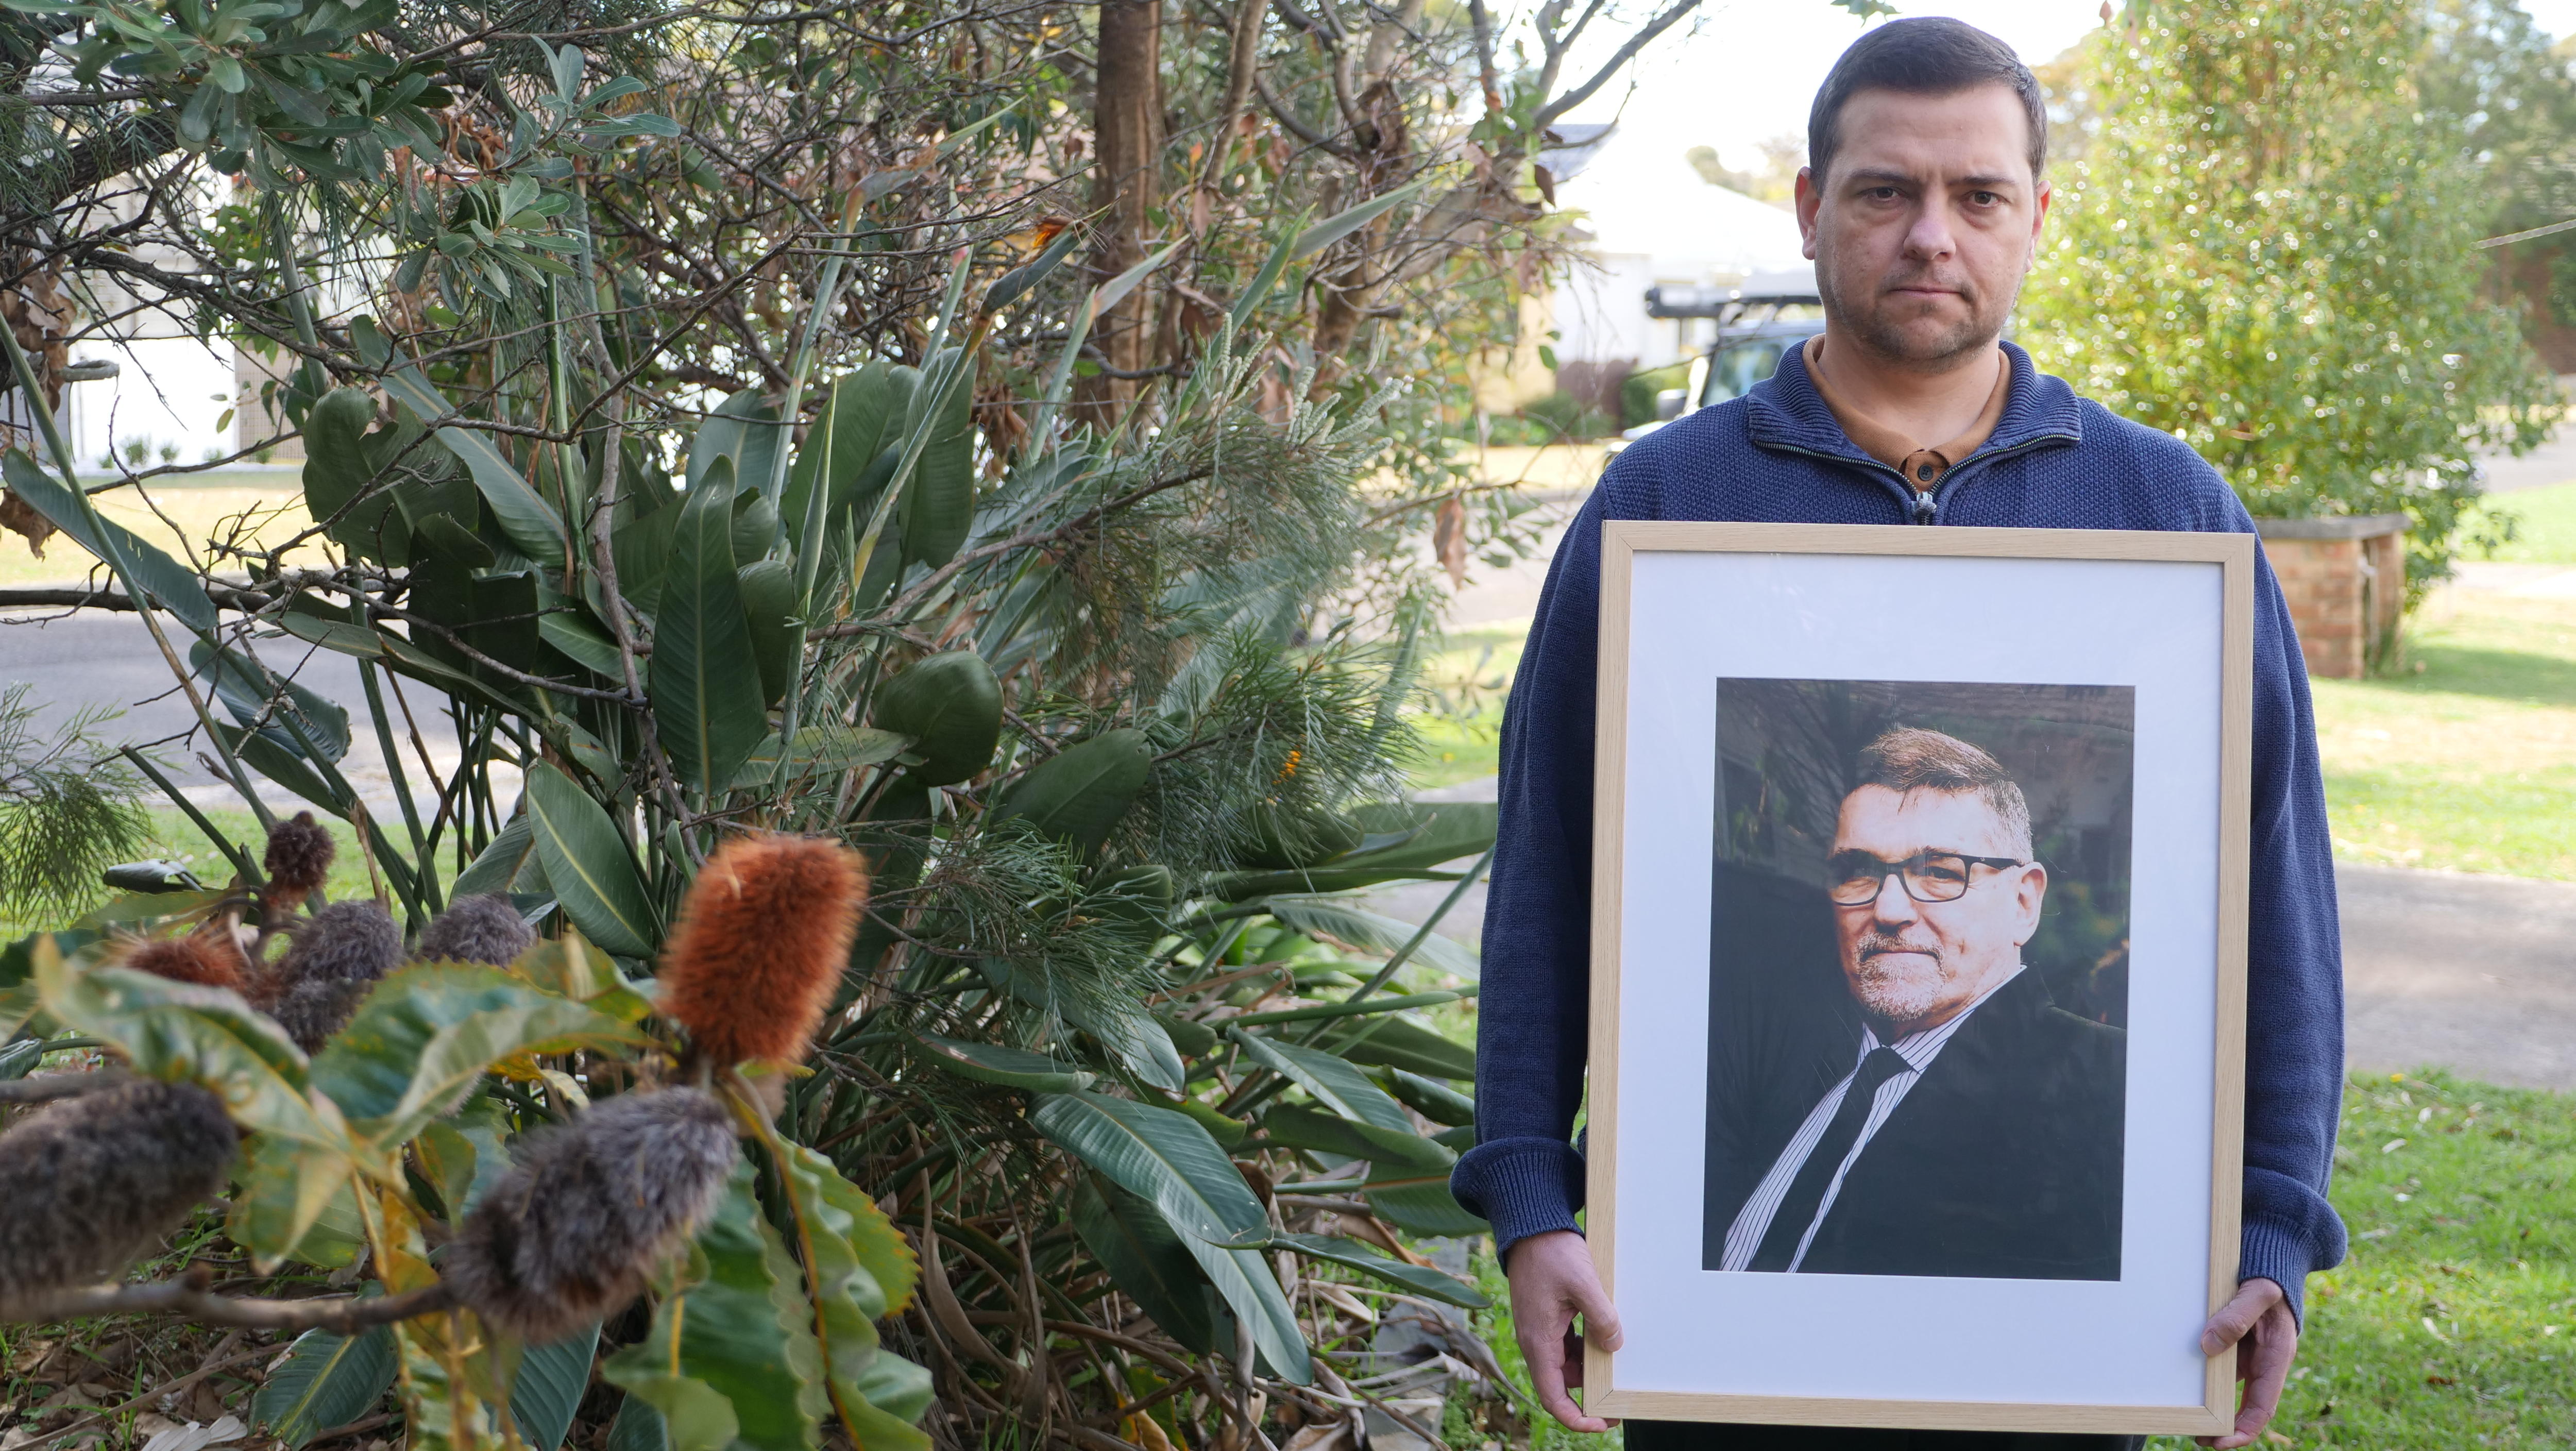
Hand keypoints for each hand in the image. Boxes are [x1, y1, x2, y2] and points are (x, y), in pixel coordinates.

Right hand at [1504, 1229, 1623, 1432]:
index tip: (1603, 1422)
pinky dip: (1584, 1350)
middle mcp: (1535, 1341)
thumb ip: (1601, 1317)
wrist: (1530, 1225)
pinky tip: (1604, 1339)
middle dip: (1588, 1396)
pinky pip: (1565, 1346)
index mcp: (1538, 1341)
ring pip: (1564, 1366)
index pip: (1552, 1397)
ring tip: (1615, 1367)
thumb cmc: (1551, 1252)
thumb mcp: (1583, 1283)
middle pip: (1560, 1385)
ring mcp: (1540, 1330)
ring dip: (1588, 1371)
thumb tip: (1615, 1344)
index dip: (1576, 1418)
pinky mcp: (1547, 1318)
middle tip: (1619, 1397)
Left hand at [2197, 1277, 2298, 1448]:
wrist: (2272, 1267)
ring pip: (2232, 1391)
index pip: (2263, 1405)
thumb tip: (2208, 1345)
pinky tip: (2189, 1389)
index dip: (2245, 1428)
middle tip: (2199, 1439)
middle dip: (2226, 1427)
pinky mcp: (2237, 1348)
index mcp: (2277, 1357)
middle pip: (2248, 1406)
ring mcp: (2250, 1357)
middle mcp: (2265, 1363)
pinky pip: (2222, 1372)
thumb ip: (2235, 1317)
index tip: (2222, 1441)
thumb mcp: (2257, 1294)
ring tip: (2190, 1422)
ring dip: (2215, 1408)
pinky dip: (2208, 1384)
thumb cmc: (2268, 1280)